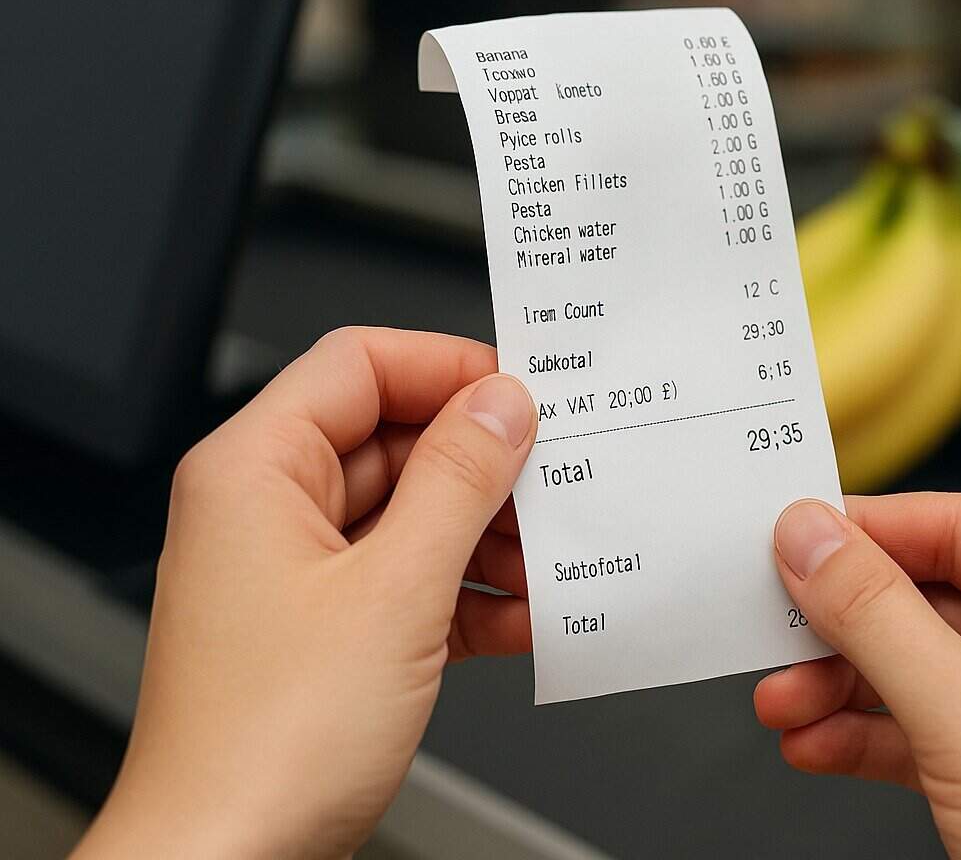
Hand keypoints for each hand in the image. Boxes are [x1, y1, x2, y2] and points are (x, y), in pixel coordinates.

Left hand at [74, 328, 537, 858]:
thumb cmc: (265, 745)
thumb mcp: (395, 590)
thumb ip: (459, 482)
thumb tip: (502, 406)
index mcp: (255, 470)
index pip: (360, 365)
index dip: (448, 367)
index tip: (524, 392)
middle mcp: (268, 511)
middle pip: (396, 441)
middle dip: (483, 469)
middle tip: (555, 483)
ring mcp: (298, 573)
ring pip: (412, 516)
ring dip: (487, 539)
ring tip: (550, 562)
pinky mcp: (329, 630)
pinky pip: (411, 580)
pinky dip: (469, 595)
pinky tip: (523, 618)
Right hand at [755, 494, 960, 859]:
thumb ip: (878, 618)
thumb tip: (812, 538)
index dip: (870, 530)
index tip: (790, 539)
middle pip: (931, 599)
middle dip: (843, 628)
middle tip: (772, 630)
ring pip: (919, 667)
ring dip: (841, 688)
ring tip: (781, 703)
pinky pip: (925, 728)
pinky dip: (865, 737)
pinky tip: (813, 747)